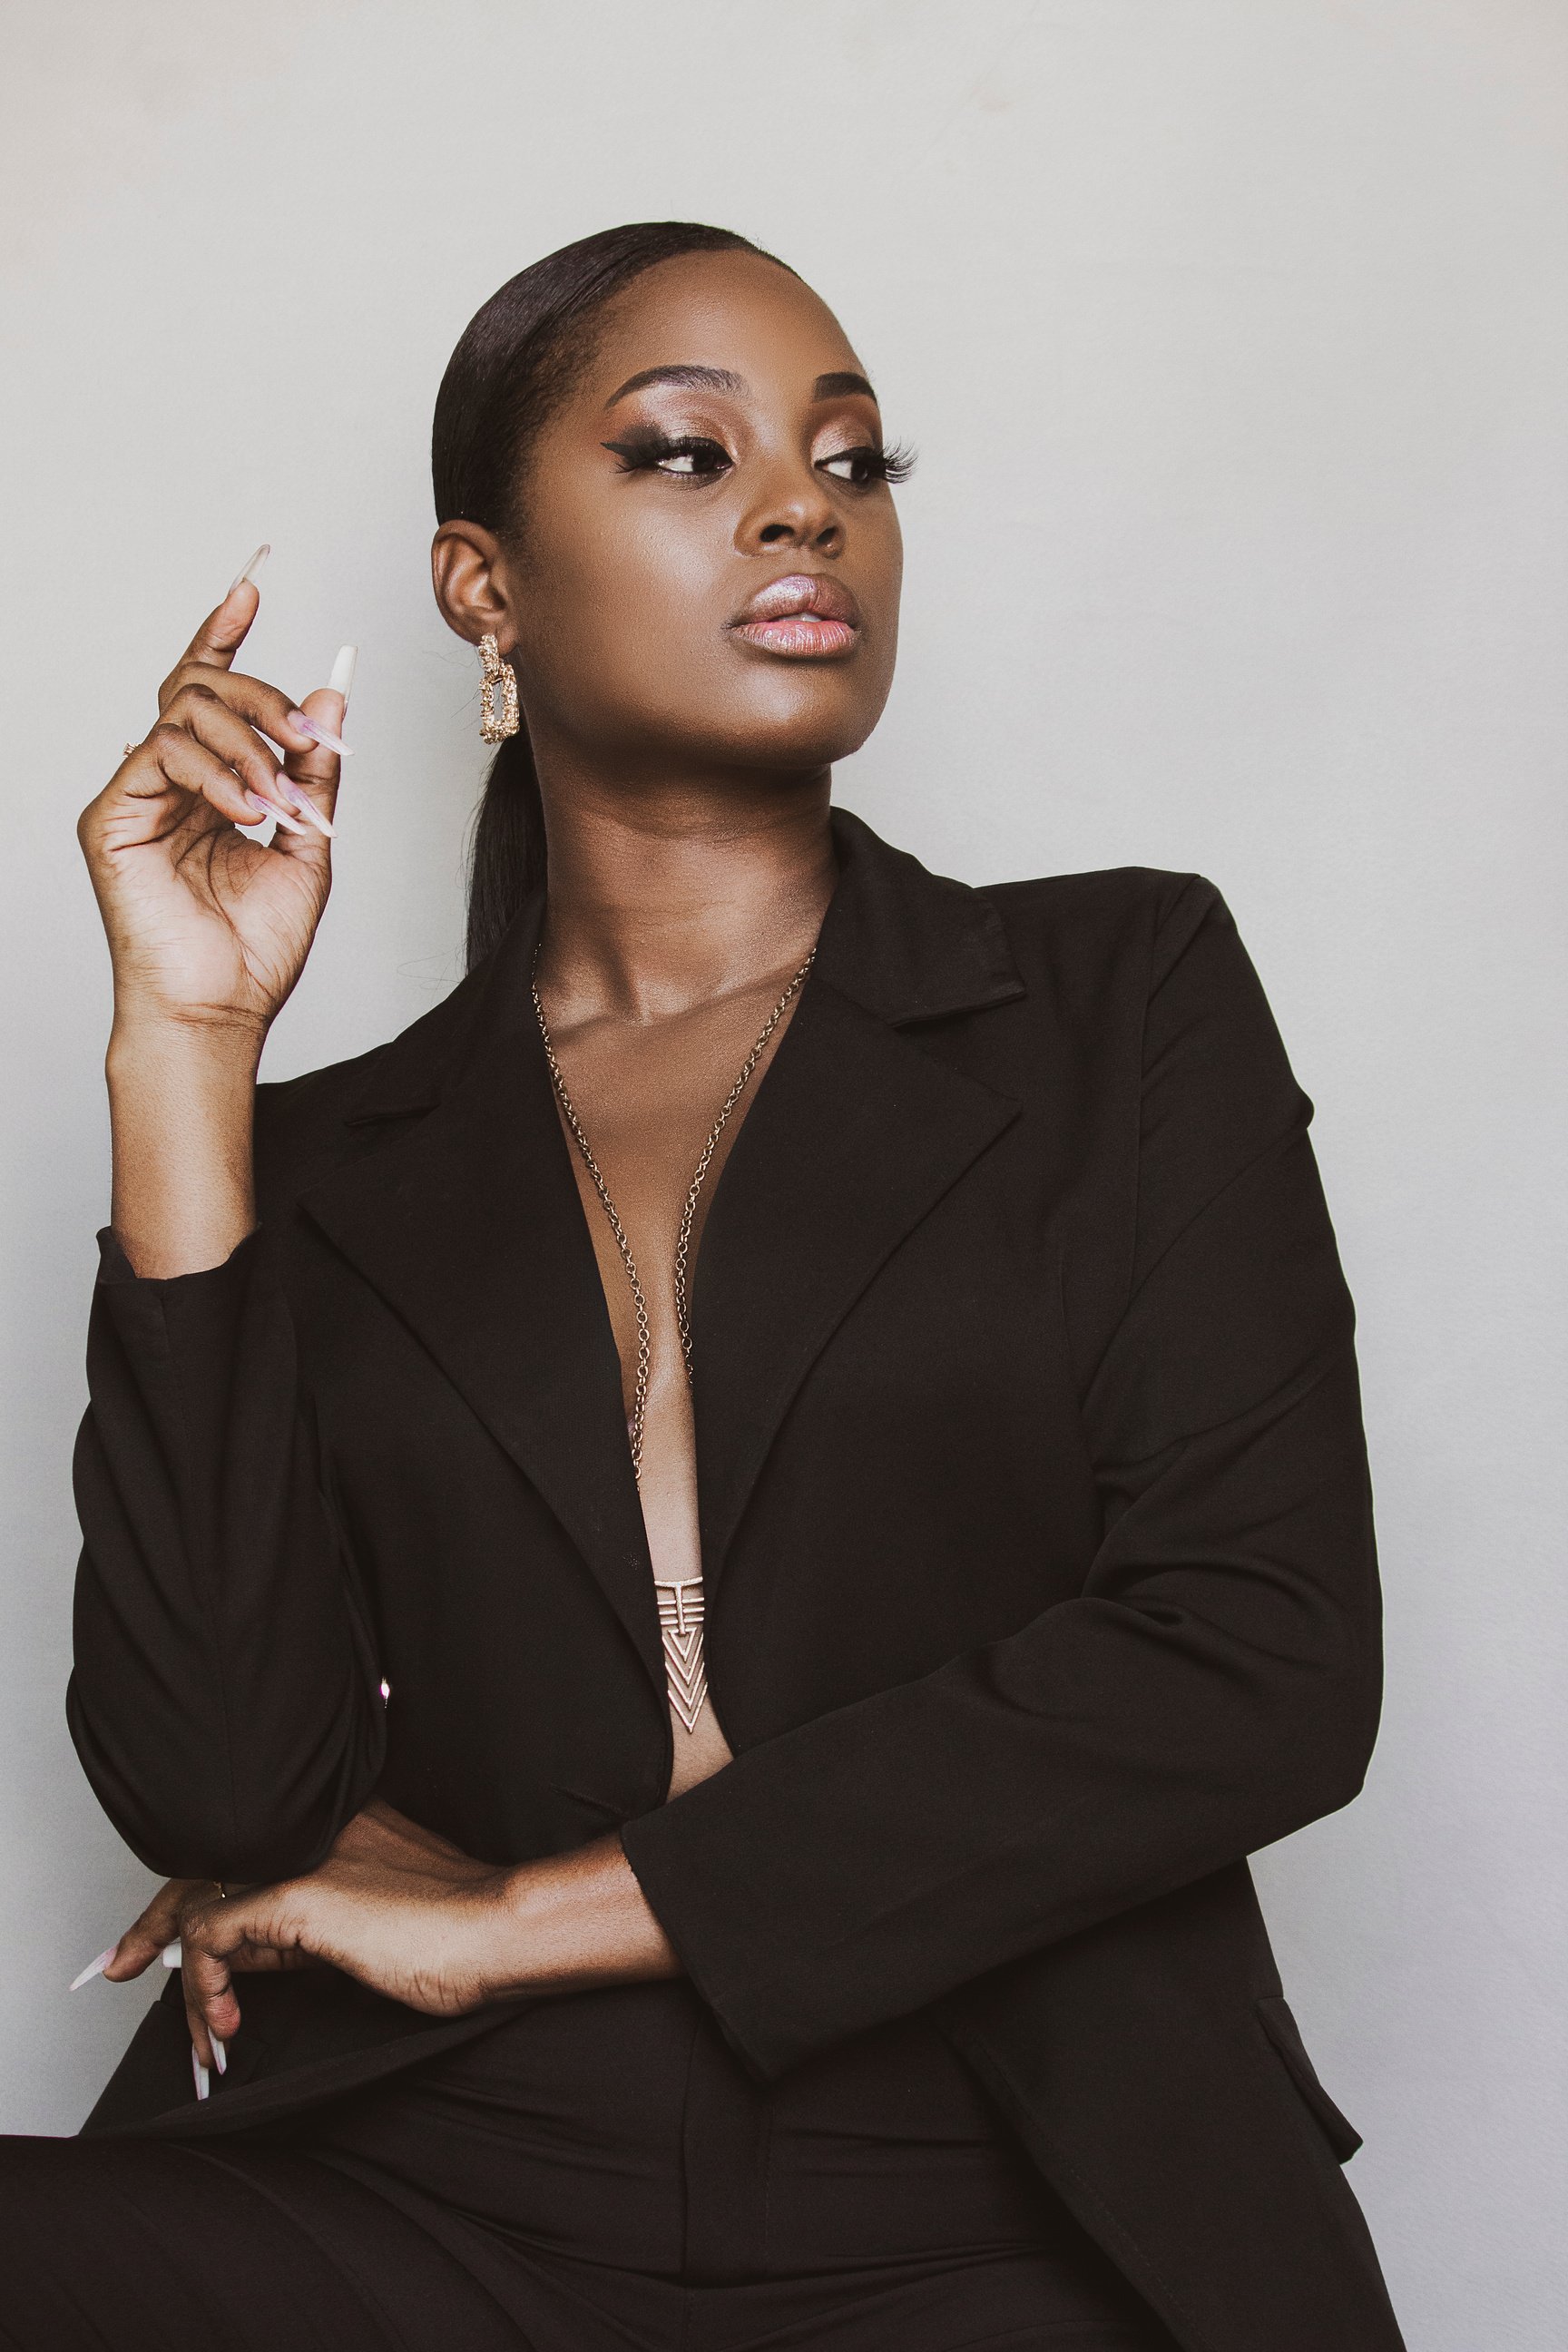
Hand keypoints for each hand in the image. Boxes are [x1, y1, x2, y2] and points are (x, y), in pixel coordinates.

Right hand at [78, 564, 345, 1039]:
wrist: (222, 1008)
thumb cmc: (256, 945)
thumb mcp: (310, 843)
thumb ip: (316, 771)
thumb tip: (331, 695)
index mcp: (212, 784)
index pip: (209, 691)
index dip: (225, 636)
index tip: (249, 589)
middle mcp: (168, 781)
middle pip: (200, 688)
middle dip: (262, 699)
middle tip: (307, 738)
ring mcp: (136, 795)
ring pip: (182, 710)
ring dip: (248, 745)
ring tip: (281, 800)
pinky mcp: (110, 817)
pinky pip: (160, 753)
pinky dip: (214, 773)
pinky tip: (247, 812)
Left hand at [102, 1802, 512, 2076]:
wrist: (496, 1930)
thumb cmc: (449, 1932)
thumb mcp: (358, 1926)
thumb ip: (298, 1926)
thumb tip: (238, 1954)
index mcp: (325, 1822)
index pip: (234, 1849)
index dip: (187, 1893)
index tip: (151, 1941)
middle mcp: (303, 1827)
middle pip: (199, 1865)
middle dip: (152, 1924)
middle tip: (118, 1967)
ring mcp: (296, 1856)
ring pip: (199, 1906)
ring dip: (185, 1981)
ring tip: (202, 2034)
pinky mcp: (293, 1896)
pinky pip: (211, 1939)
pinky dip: (203, 1986)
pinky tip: (223, 2022)